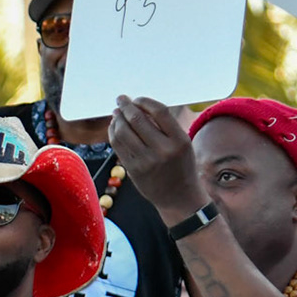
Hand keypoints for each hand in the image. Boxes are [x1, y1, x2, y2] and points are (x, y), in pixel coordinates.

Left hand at [109, 96, 207, 222]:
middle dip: (126, 105)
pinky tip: (114, 127)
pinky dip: (113, 132)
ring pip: (123, 131)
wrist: (179, 197)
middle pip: (137, 119)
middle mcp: (163, 150)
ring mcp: (146, 161)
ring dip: (117, 118)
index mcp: (179, 140)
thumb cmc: (181, 166)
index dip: (144, 101)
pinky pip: (118, 145)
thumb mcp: (183, 144)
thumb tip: (138, 106)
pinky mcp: (133, 170)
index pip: (159, 111)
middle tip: (121, 99)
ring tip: (117, 113)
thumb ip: (165, 126)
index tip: (137, 99)